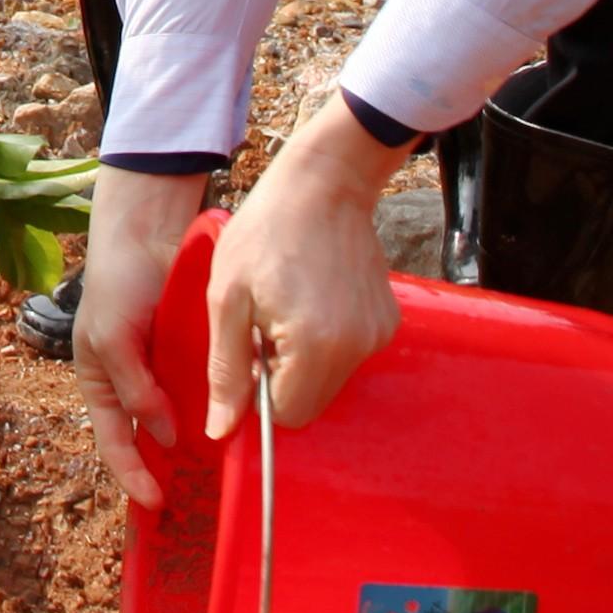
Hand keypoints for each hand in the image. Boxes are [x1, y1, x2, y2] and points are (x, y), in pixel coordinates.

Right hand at [72, 163, 208, 509]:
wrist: (149, 232)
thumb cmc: (116, 285)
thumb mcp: (112, 339)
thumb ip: (134, 389)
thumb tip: (166, 438)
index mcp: (101, 386)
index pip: (115, 445)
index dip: (133, 478)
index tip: (157, 505)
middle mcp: (135, 386)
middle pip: (149, 442)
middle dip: (168, 473)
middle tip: (195, 506)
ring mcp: (166, 372)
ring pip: (183, 422)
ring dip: (199, 446)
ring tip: (223, 479)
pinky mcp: (195, 357)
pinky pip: (206, 393)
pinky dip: (219, 411)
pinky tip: (239, 428)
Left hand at [202, 104, 411, 447]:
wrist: (324, 182)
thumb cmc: (266, 232)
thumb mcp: (228, 298)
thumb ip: (227, 370)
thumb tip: (223, 431)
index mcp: (314, 347)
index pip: (285, 416)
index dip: (259, 393)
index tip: (250, 352)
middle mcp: (356, 349)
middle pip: (311, 403)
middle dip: (281, 378)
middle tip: (265, 325)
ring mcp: (377, 335)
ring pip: (330, 381)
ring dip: (303, 361)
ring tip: (287, 306)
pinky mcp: (389, 321)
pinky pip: (349, 356)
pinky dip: (327, 342)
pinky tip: (313, 298)